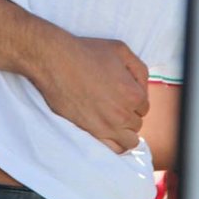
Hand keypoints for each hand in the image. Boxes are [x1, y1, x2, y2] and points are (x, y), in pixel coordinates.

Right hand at [27, 27, 148, 152]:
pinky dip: (115, 144)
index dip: (133, 97)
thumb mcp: (120, 49)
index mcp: (133, 94)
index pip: (144, 106)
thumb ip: (139, 69)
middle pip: (136, 123)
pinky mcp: (90, 132)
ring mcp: (106, 126)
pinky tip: (108, 132)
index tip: (120, 90)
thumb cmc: (85, 52)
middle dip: (128, 113)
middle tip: (113, 101)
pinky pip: (113, 149)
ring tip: (112, 119)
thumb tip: (142, 86)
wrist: (53, 61)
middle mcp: (122, 114)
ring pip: (130, 141)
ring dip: (124, 131)